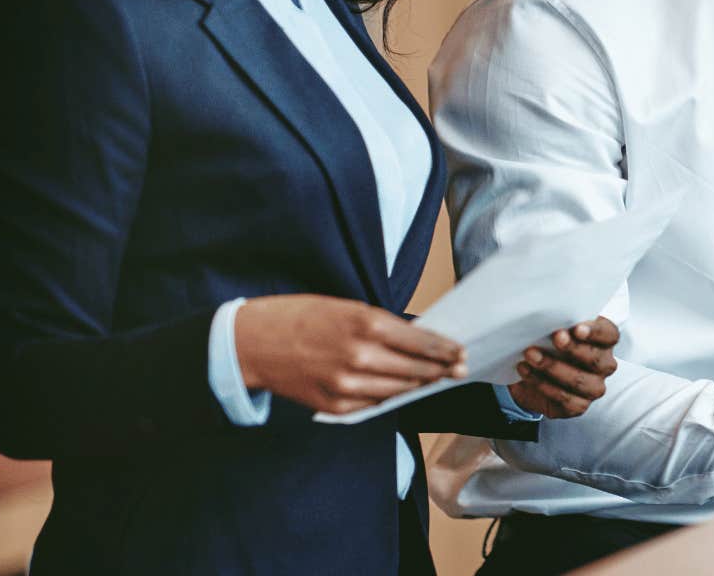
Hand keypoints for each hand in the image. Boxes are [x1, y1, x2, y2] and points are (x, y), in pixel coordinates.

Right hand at [234, 294, 465, 415]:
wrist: (253, 343)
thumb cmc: (301, 317)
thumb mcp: (346, 307)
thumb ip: (382, 325)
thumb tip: (417, 338)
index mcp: (365, 324)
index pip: (420, 342)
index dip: (445, 349)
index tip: (460, 351)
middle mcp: (360, 356)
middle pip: (415, 369)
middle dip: (440, 370)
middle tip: (458, 369)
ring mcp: (346, 385)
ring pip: (398, 391)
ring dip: (419, 385)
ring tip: (434, 379)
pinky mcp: (333, 405)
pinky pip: (372, 405)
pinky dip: (387, 397)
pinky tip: (399, 390)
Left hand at [508, 316, 620, 417]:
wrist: (531, 374)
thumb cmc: (548, 345)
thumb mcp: (554, 330)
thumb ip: (559, 324)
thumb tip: (549, 317)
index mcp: (604, 342)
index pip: (610, 335)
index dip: (596, 332)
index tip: (577, 328)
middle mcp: (604, 365)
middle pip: (596, 359)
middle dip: (574, 348)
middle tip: (555, 337)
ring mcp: (593, 388)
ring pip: (579, 380)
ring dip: (553, 367)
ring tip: (530, 355)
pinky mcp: (578, 406)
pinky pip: (564, 398)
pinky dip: (542, 384)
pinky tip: (526, 372)